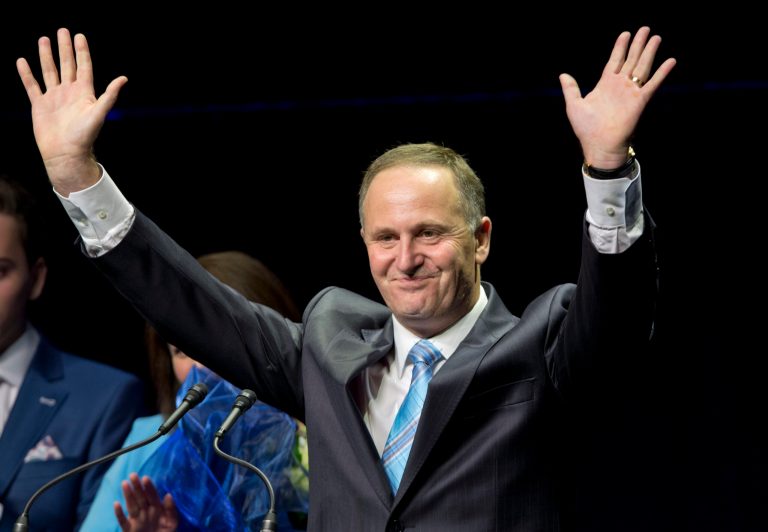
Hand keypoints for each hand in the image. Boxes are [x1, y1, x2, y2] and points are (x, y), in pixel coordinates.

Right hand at [16, 28, 126, 195]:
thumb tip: (124, 79)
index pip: (84, 66)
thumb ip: (110, 95)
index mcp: (84, 93)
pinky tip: (23, 61)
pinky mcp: (40, 105)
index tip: (79, 35)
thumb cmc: (85, 135)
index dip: (82, 51)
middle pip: (67, 65)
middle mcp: (69, 92)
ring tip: (43, 39)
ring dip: (46, 56)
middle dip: (64, 48)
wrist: (66, 153)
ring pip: (50, 71)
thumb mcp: (99, 113)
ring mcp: (54, 97)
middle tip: (62, 31)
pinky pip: (32, 86)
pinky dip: (27, 74)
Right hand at [114, 472, 178, 531]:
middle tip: (133, 475)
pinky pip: (123, 521)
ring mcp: (137, 520)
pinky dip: (119, 513)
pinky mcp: (129, 530)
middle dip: (137, 487)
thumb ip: (171, 510)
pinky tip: (116, 504)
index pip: (152, 495)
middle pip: (141, 497)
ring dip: (128, 495)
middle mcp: (146, 512)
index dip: (149, 487)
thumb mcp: (172, 522)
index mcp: (156, 509)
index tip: (145, 478)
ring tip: (124, 483)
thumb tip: (168, 495)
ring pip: (131, 506)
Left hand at [559, 26, 676, 168]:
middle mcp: (619, 86)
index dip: (620, 47)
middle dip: (638, 44)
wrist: (599, 145)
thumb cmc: (586, 129)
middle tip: (645, 29)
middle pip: (631, 60)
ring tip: (656, 38)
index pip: (615, 61)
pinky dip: (662, 72)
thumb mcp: (574, 105)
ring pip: (642, 67)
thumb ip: (571, 88)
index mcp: (605, 84)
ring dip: (649, 52)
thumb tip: (563, 75)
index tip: (626, 33)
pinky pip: (653, 84)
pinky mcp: (640, 101)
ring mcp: (630, 92)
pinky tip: (670, 61)